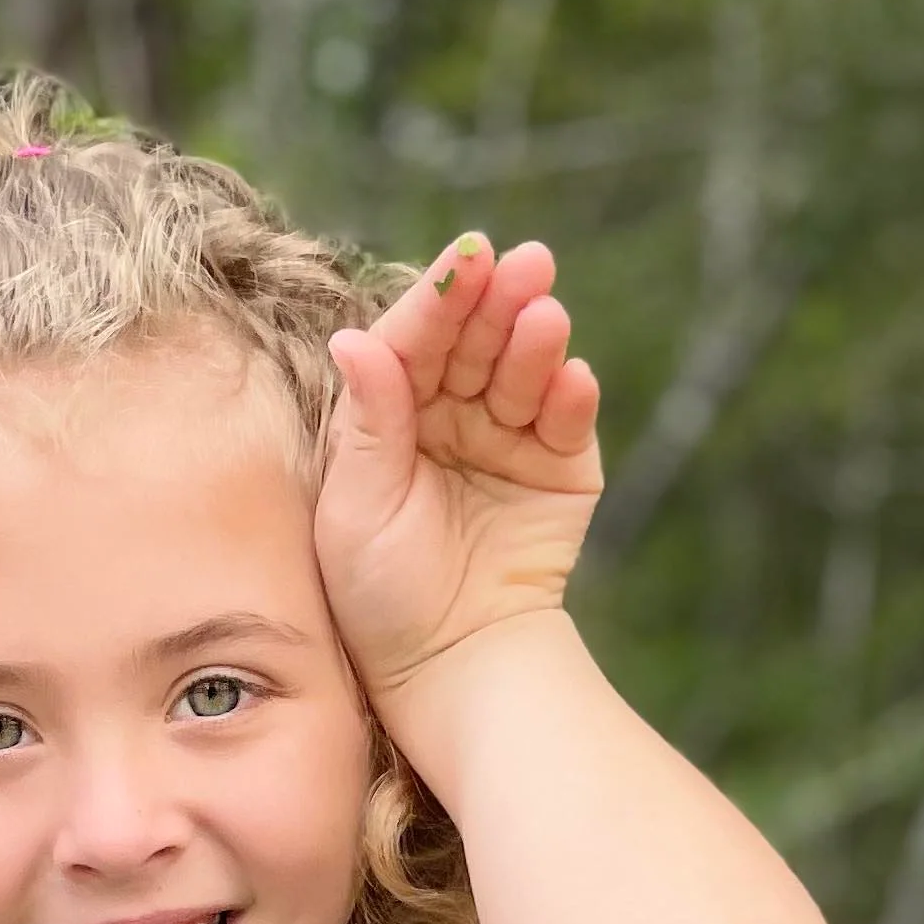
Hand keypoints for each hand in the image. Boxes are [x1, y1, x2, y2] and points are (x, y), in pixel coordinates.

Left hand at [313, 233, 601, 707]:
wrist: (451, 667)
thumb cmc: (383, 598)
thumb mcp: (357, 512)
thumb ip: (367, 426)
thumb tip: (353, 340)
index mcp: (391, 416)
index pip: (414, 342)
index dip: (439, 300)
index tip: (466, 256)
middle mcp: (451, 416)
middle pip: (475, 342)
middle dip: (498, 301)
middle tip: (525, 264)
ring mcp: (508, 438)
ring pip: (523, 371)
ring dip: (536, 341)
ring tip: (545, 317)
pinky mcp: (559, 469)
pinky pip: (566, 423)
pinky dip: (570, 399)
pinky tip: (571, 379)